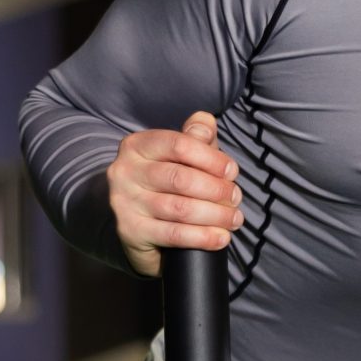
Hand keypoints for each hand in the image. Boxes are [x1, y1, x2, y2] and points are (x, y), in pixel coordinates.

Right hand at [107, 110, 240, 277]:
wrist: (137, 224)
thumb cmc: (166, 184)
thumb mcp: (180, 156)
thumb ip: (195, 137)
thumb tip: (206, 122)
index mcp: (137, 145)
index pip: (179, 145)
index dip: (212, 159)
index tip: (232, 171)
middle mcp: (125, 171)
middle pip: (181, 178)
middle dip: (217, 190)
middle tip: (235, 198)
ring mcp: (124, 203)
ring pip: (181, 208)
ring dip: (216, 215)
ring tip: (234, 219)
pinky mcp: (130, 232)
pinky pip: (175, 234)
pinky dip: (204, 236)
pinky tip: (222, 237)